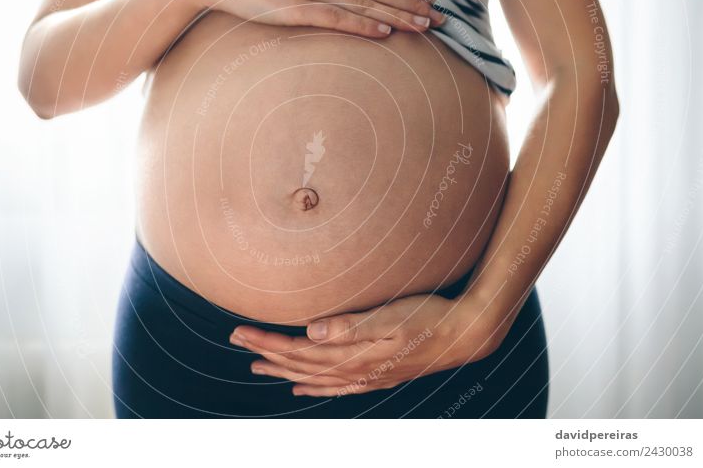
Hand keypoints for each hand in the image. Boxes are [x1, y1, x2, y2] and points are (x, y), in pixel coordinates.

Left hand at [229, 291, 509, 396]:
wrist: (464, 334)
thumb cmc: (428, 318)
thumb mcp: (391, 317)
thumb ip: (351, 325)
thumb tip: (310, 332)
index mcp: (353, 352)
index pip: (298, 349)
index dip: (266, 341)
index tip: (238, 331)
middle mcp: (355, 368)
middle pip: (300, 363)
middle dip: (266, 352)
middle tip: (237, 340)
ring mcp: (366, 375)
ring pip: (314, 376)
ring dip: (284, 370)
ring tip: (259, 366)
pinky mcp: (377, 375)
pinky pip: (337, 386)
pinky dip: (315, 386)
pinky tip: (303, 387)